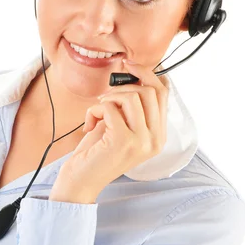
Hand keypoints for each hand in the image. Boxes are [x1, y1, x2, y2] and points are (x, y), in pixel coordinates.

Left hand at [51, 59, 169, 201]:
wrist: (80, 180)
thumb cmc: (97, 151)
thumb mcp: (120, 124)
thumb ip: (133, 106)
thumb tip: (136, 73)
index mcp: (158, 136)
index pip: (163, 93)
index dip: (147, 74)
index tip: (128, 64)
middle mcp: (155, 140)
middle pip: (150, 91)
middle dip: (124, 86)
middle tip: (106, 97)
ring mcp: (141, 141)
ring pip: (132, 96)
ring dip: (109, 97)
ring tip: (98, 111)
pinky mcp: (123, 140)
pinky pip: (111, 107)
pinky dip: (96, 109)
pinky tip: (90, 122)